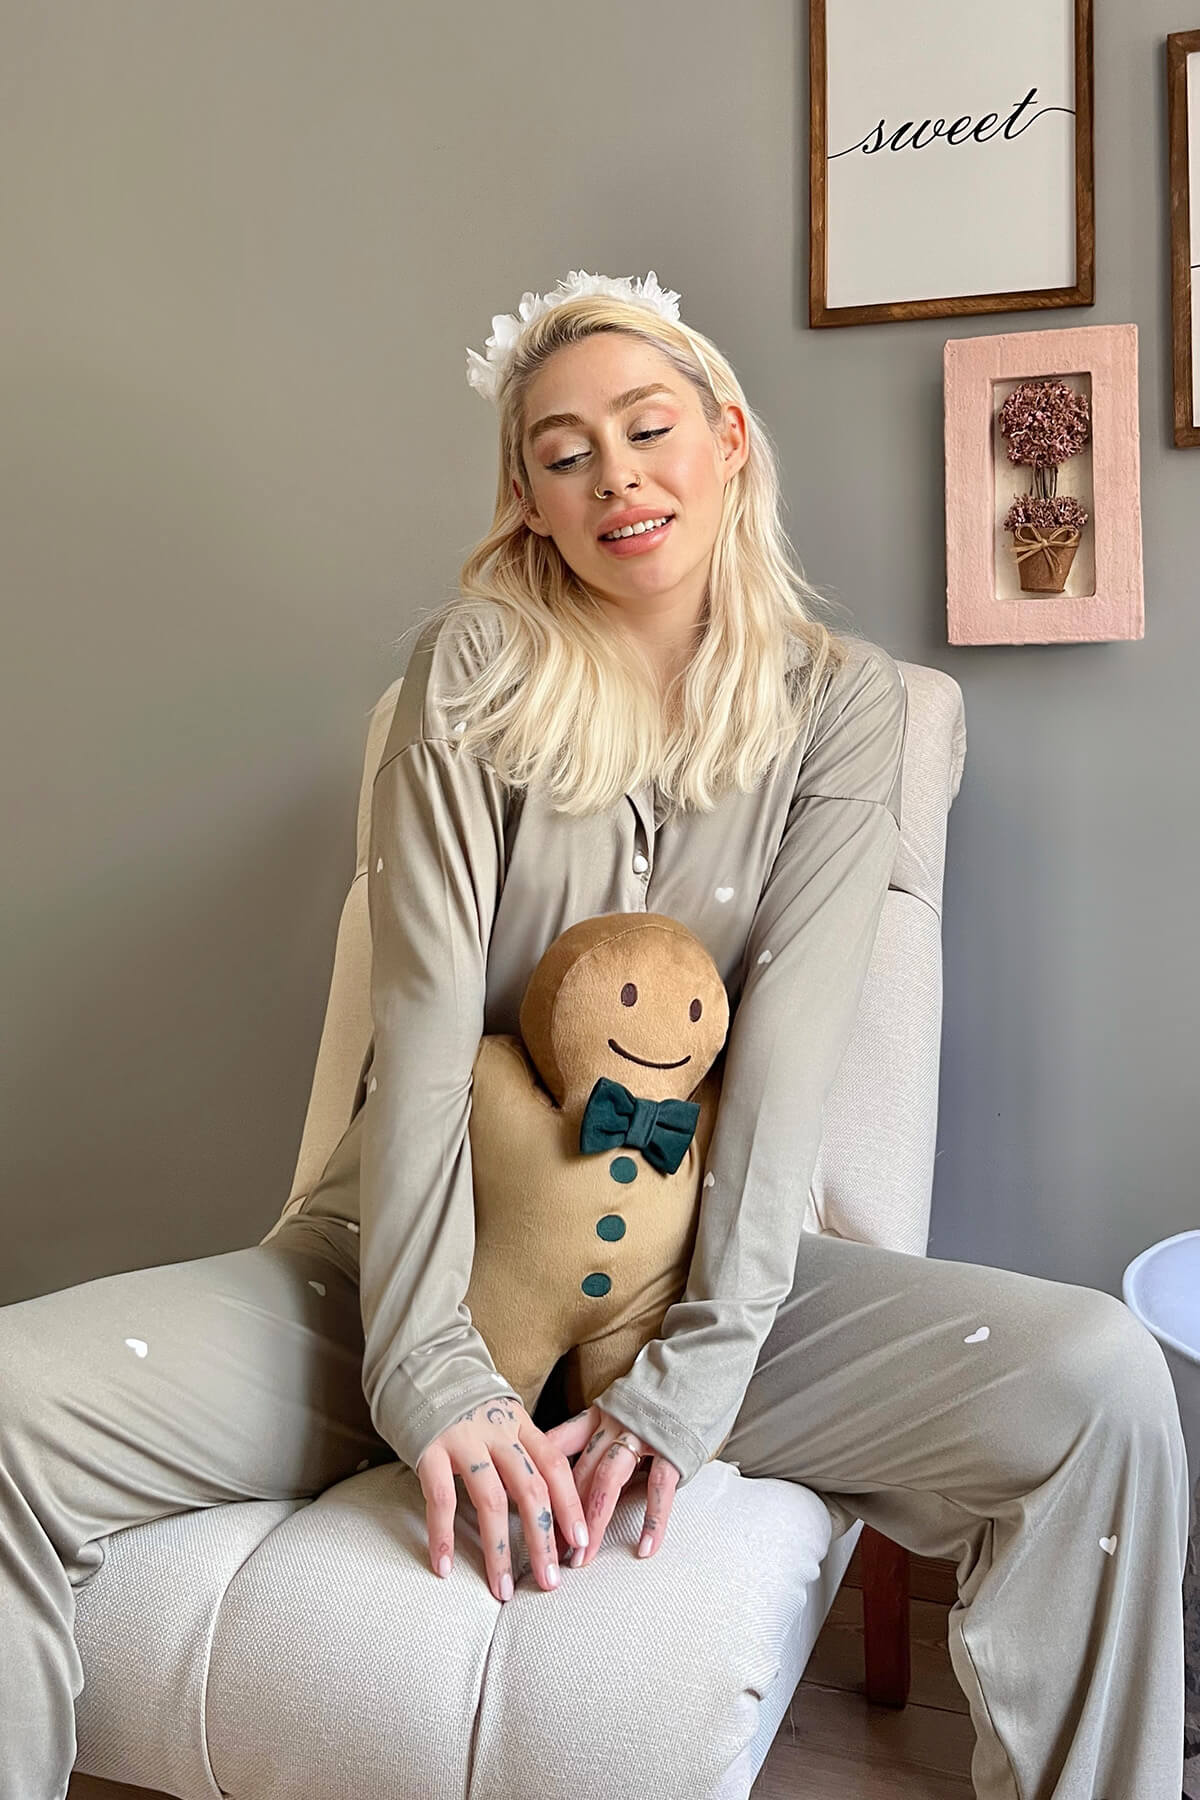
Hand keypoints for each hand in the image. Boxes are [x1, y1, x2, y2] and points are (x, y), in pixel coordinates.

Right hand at [415, 1393, 590, 1601]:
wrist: (417, 1364)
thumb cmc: (463, 1403)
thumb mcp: (500, 1416)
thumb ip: (520, 1449)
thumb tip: (544, 1502)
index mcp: (519, 1423)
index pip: (555, 1465)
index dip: (570, 1505)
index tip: (580, 1543)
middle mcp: (497, 1430)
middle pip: (530, 1489)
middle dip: (542, 1539)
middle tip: (550, 1582)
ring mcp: (463, 1438)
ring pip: (491, 1500)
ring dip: (499, 1551)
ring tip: (502, 1591)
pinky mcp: (430, 1448)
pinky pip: (440, 1498)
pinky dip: (443, 1535)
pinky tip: (445, 1567)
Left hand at [542, 1404, 679, 1568]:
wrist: (703, 1367)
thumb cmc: (663, 1395)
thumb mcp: (624, 1406)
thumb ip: (603, 1434)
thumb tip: (582, 1473)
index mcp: (600, 1414)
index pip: (558, 1446)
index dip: (540, 1480)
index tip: (526, 1512)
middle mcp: (615, 1424)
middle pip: (577, 1472)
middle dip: (561, 1515)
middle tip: (550, 1552)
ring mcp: (643, 1435)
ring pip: (607, 1481)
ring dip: (593, 1523)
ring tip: (583, 1558)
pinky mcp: (674, 1448)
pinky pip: (658, 1488)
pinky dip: (651, 1520)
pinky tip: (644, 1547)